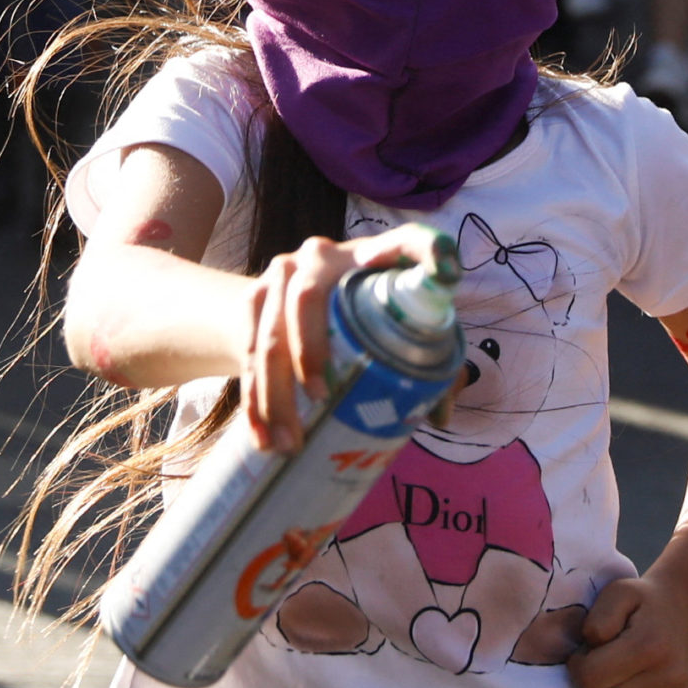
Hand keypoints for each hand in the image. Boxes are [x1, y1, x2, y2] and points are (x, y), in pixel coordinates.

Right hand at [241, 224, 448, 454]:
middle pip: (306, 298)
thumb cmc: (357, 316)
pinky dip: (252, 402)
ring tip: (290, 444)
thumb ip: (423, 362)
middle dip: (308, 351)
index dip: (427, 252)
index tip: (441, 270)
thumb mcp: (389, 327)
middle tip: (322, 398)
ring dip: (275, 394)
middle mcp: (322, 257)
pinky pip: (246, 355)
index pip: (407, 243)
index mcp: (372, 257)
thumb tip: (440, 417)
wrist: (283, 303)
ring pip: (269, 336)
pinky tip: (262, 437)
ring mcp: (280, 276)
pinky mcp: (251, 301)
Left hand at [566, 569, 687, 687]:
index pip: (590, 678)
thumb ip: (599, 616)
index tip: (585, 651)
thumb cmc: (639, 603)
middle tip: (600, 661)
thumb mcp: (616, 592)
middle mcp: (669, 676)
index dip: (578, 665)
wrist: (679, 611)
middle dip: (589, 683)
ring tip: (616, 672)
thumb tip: (592, 644)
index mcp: (649, 646)